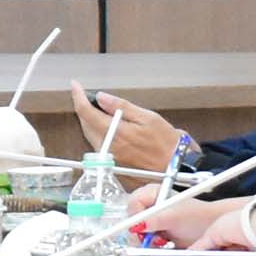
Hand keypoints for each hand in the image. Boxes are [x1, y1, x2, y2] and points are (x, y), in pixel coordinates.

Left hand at [70, 84, 186, 175]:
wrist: (178, 170)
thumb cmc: (168, 144)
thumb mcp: (149, 118)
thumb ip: (122, 107)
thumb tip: (101, 98)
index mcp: (115, 134)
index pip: (86, 112)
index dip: (78, 96)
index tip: (76, 86)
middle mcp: (108, 149)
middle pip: (86, 124)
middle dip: (85, 108)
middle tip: (91, 97)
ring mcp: (110, 159)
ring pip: (92, 135)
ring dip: (93, 121)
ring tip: (104, 112)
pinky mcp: (114, 167)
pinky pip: (100, 146)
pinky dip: (101, 134)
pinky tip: (113, 129)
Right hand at [137, 194, 249, 249]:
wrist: (211, 230)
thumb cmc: (198, 218)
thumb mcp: (174, 217)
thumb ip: (154, 220)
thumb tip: (136, 225)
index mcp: (152, 192)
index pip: (132, 204)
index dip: (135, 218)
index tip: (141, 229)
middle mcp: (149, 204)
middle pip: (131, 218)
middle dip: (140, 230)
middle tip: (151, 236)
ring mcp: (151, 219)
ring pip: (135, 232)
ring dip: (146, 239)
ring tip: (160, 239)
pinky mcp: (154, 232)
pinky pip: (143, 240)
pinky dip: (150, 244)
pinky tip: (162, 243)